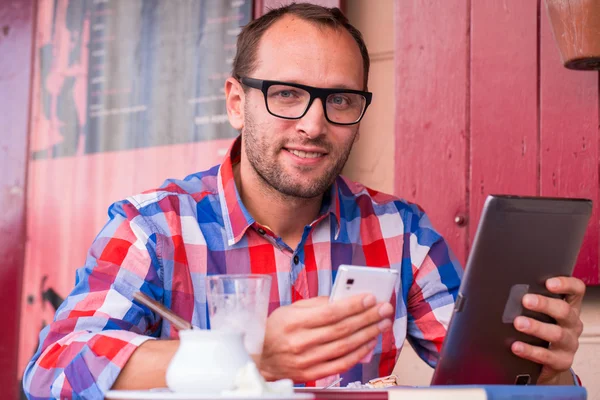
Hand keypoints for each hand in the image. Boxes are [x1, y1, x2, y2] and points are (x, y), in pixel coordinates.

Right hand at [257, 294, 393, 381]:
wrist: (258, 359)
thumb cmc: (274, 330)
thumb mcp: (289, 310)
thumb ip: (315, 304)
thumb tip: (342, 299)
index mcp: (293, 322)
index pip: (330, 312)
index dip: (353, 305)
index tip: (370, 297)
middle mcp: (300, 342)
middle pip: (341, 329)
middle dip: (367, 317)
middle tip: (384, 309)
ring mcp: (306, 360)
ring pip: (344, 347)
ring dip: (367, 334)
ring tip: (382, 324)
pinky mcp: (311, 373)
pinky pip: (340, 364)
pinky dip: (358, 354)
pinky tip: (369, 343)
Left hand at [511, 276, 585, 384]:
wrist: (539, 363)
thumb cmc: (537, 331)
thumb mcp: (536, 313)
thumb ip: (529, 300)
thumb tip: (506, 289)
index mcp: (568, 306)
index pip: (576, 290)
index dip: (566, 284)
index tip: (549, 283)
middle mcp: (572, 324)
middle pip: (564, 310)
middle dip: (544, 304)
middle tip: (526, 300)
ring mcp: (569, 344)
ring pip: (557, 333)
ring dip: (536, 327)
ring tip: (518, 323)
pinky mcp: (562, 361)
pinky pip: (547, 356)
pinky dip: (530, 351)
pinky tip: (516, 346)